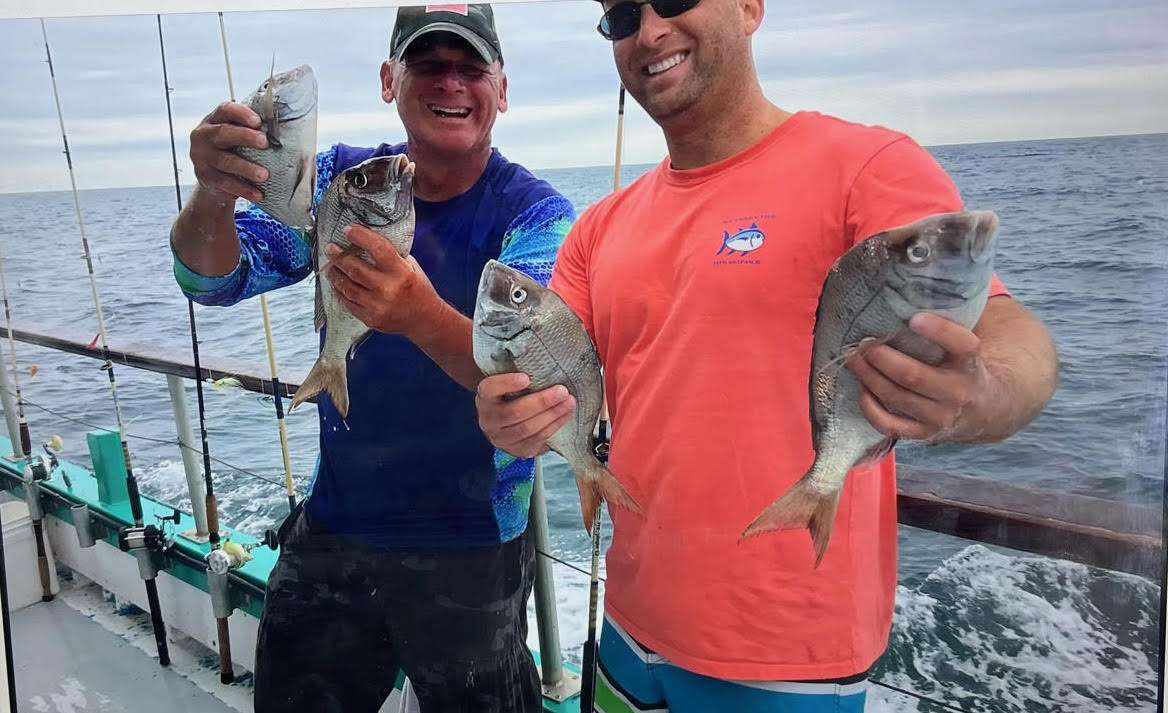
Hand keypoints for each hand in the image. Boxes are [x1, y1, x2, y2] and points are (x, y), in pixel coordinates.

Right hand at [188, 102, 269, 204]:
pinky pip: (225, 183)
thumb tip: (289, 131)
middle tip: (265, 143)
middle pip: (223, 133)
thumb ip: (253, 130)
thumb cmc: (232, 150)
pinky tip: (258, 194)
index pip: (225, 110)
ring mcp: (202, 157)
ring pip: (226, 161)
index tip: (258, 122)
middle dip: (245, 137)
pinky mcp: (205, 176)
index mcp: (214, 120)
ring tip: (265, 175)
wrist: (211, 177)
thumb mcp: (236, 136)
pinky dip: (243, 189)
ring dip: (247, 168)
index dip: (241, 114)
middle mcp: (204, 136)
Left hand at [324, 224, 442, 337]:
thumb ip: (391, 255)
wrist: (425, 319)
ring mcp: (378, 306)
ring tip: (330, 266)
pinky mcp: (370, 318)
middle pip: (355, 268)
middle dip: (338, 256)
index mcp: (402, 273)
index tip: (348, 230)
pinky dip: (340, 292)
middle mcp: (389, 289)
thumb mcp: (411, 267)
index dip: (360, 236)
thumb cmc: (418, 289)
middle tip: (331, 248)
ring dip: (335, 274)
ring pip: (347, 287)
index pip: (378, 248)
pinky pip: (348, 303)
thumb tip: (367, 240)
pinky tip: (337, 285)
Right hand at [475, 373, 575, 457]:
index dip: (507, 384)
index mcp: (485, 398)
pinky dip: (554, 425)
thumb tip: (543, 356)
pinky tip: (565, 414)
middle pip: (514, 412)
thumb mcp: (508, 383)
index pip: (490, 389)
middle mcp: (489, 420)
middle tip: (561, 390)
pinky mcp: (517, 450)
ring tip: (569, 402)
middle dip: (542, 402)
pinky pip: (537, 439)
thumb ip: (518, 372)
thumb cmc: (511, 396)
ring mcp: (501, 439)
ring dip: (552, 415)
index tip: (526, 378)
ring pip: (528, 429)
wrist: (505, 422)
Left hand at [846, 312, 991, 442]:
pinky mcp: (925, 434)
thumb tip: (917, 283)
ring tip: (853, 358)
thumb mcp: (967, 341)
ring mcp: (941, 417)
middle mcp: (959, 393)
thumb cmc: (963, 363)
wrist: (986, 407)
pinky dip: (871, 408)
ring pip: (896, 396)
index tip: (914, 318)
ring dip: (868, 376)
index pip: (962, 345)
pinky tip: (862, 390)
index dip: (939, 331)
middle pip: (913, 375)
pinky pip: (891, 425)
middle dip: (881, 356)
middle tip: (863, 342)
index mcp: (972, 364)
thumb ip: (951, 318)